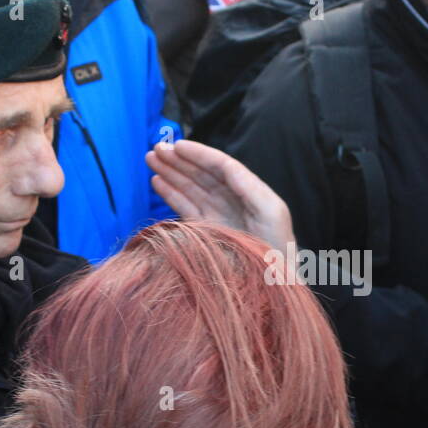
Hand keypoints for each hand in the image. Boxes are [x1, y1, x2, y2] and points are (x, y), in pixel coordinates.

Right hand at [147, 140, 294, 251]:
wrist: (272, 282)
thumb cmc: (277, 247)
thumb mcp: (269, 210)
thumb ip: (247, 185)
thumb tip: (224, 165)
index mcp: (249, 191)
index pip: (221, 166)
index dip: (199, 154)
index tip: (177, 145)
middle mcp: (233, 200)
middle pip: (203, 174)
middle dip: (180, 160)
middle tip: (156, 148)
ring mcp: (219, 216)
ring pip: (192, 188)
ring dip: (172, 173)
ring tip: (151, 159)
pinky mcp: (208, 232)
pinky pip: (187, 208)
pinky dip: (172, 195)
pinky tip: (158, 182)